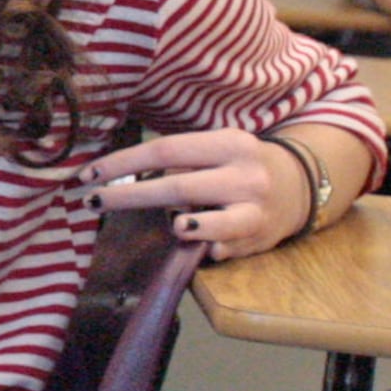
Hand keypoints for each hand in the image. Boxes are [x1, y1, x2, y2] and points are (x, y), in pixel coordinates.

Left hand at [83, 127, 318, 260]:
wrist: (302, 184)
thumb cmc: (239, 164)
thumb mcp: (216, 147)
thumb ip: (180, 159)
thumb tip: (124, 175)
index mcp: (228, 143)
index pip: (164, 149)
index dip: (122, 163)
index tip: (88, 175)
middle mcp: (245, 175)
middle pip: (179, 185)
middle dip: (129, 195)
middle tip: (92, 202)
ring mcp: (256, 209)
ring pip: (218, 221)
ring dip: (190, 225)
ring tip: (174, 225)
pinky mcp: (261, 238)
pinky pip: (229, 246)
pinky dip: (212, 246)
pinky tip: (201, 247)